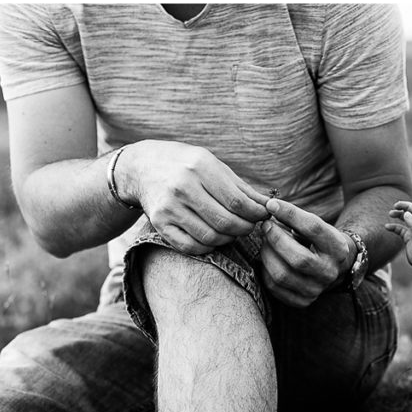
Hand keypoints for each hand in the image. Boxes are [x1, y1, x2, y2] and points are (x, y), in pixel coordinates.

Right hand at [122, 140, 269, 254]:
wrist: (142, 166)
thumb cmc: (186, 165)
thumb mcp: (213, 165)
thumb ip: (241, 187)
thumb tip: (269, 206)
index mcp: (200, 167)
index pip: (238, 202)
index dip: (255, 214)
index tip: (263, 216)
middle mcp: (183, 187)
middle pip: (226, 222)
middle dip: (245, 229)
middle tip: (250, 226)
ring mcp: (169, 207)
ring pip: (211, 237)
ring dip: (229, 239)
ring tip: (233, 231)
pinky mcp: (159, 223)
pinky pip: (191, 246)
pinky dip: (208, 247)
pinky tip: (213, 237)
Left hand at [259, 198, 353, 306]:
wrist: (333, 267)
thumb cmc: (318, 241)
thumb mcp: (316, 226)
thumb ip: (295, 217)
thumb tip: (269, 207)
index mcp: (337, 249)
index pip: (313, 228)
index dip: (290, 214)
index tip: (271, 205)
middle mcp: (330, 272)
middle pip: (298, 258)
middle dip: (275, 239)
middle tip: (266, 227)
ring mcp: (316, 290)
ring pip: (282, 275)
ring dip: (267, 255)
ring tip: (265, 243)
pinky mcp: (302, 301)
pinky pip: (275, 287)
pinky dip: (265, 270)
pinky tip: (268, 259)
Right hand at [385, 201, 411, 270]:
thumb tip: (406, 213)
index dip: (406, 206)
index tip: (397, 204)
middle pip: (409, 214)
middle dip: (401, 210)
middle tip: (392, 209)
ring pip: (404, 222)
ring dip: (397, 217)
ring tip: (390, 214)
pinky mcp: (409, 240)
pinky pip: (400, 231)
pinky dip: (394, 228)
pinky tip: (387, 227)